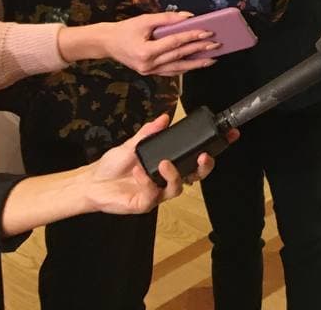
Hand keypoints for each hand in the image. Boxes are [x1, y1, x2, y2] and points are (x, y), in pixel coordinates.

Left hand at [78, 114, 222, 215]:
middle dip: (205, 167)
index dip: (214, 148)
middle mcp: (167, 180)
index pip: (195, 158)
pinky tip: (138, 171)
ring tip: (163, 163)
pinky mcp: (145, 204)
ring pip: (178, 187)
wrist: (91, 183)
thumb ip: (149, 132)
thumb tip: (165, 117)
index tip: (229, 135)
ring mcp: (157, 193)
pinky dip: (147, 181)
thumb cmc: (113, 165)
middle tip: (204, 156)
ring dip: (174, 174)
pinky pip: (153, 194)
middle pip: (196, 176)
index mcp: (169, 164)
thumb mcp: (132, 144)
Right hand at [97, 12, 221, 74]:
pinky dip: (184, 67)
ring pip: (177, 68)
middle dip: (199, 50)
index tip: (208, 32)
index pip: (175, 43)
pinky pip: (170, 71)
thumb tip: (189, 17)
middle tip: (216, 44)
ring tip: (212, 59)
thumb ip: (167, 18)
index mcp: (146, 51)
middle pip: (179, 56)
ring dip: (196, 64)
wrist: (107, 43)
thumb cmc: (125, 30)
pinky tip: (196, 63)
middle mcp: (148, 65)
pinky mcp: (150, 73)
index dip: (192, 37)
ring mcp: (149, 72)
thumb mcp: (144, 20)